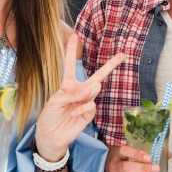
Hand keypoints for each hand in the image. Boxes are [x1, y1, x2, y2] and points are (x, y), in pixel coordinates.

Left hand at [35, 34, 124, 160]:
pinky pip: (91, 105)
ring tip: (79, 99)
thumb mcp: (54, 101)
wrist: (51, 135)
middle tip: (123, 55)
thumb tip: (89, 90)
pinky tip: (73, 114)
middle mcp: (80, 91)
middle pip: (98, 75)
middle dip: (111, 65)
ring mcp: (86, 101)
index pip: (71, 65)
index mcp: (68, 85)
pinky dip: (82, 108)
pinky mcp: (89, 113)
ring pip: (95, 89)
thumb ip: (70, 93)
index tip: (74, 35)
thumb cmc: (49, 116)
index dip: (72, 50)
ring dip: (86, 93)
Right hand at [105, 144, 160, 171]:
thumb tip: (168, 155)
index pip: (124, 151)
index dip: (136, 154)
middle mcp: (114, 168)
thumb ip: (147, 153)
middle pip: (125, 168)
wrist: (105, 165)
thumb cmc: (122, 158)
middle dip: (142, 169)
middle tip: (156, 169)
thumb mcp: (129, 151)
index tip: (149, 157)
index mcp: (117, 154)